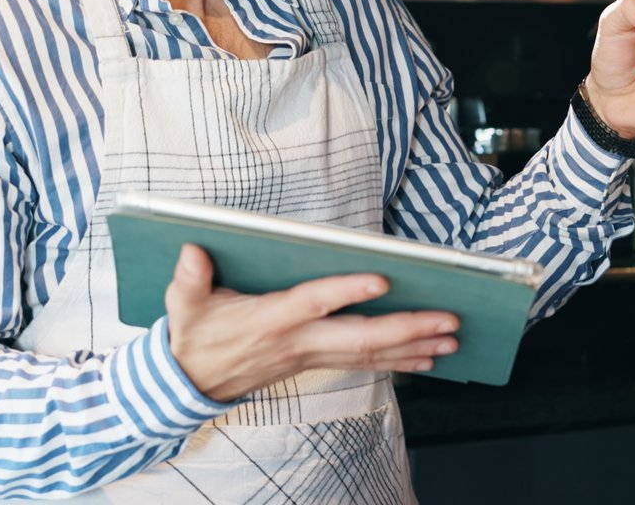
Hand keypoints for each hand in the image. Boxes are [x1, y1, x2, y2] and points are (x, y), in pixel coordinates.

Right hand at [164, 245, 459, 401]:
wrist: (190, 383)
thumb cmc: (194, 336)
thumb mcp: (182, 305)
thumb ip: (188, 279)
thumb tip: (191, 250)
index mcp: (270, 319)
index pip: (314, 302)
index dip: (346, 291)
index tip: (381, 280)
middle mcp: (298, 341)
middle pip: (359, 337)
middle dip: (407, 328)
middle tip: (448, 320)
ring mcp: (310, 355)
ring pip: (370, 354)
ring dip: (414, 346)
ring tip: (452, 338)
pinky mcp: (315, 362)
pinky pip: (364, 363)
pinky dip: (398, 360)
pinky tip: (428, 357)